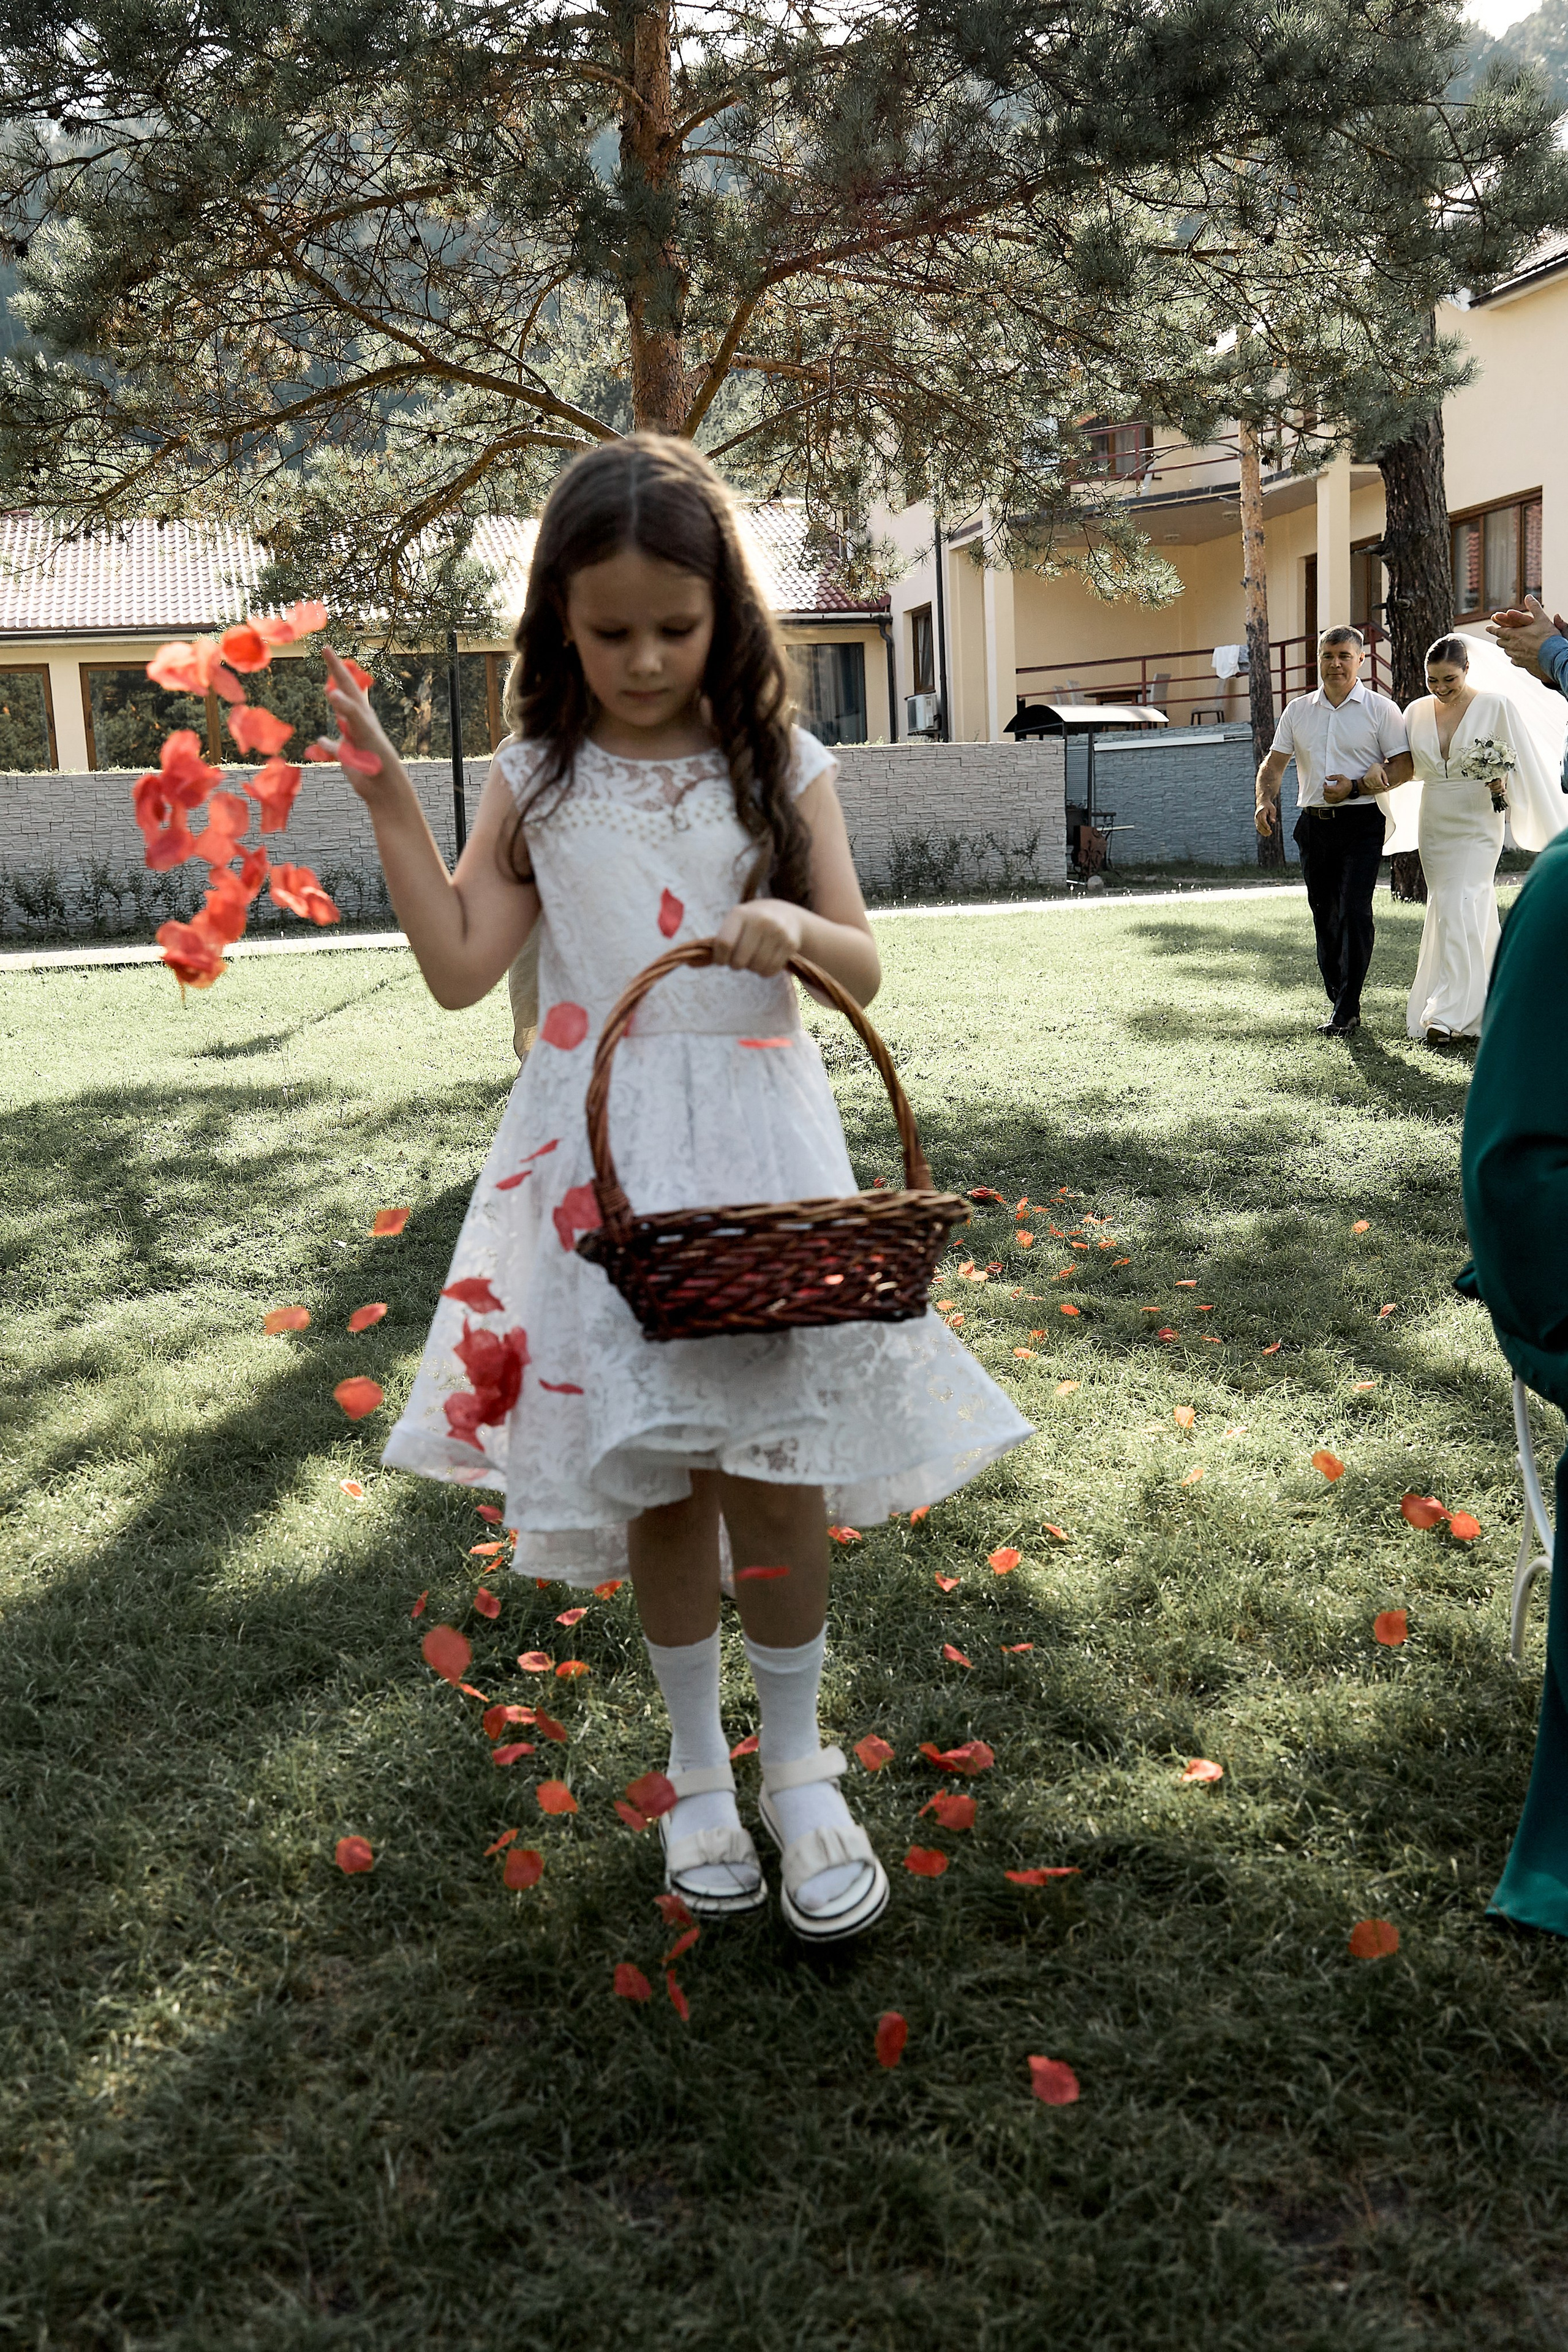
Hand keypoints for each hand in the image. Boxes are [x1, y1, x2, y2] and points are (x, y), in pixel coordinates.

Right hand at [322, 646, 400, 795]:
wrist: (383, 786)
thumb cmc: (377, 757)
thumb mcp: (363, 730)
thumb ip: (349, 711)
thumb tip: (331, 692)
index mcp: (362, 712)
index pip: (346, 683)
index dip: (335, 665)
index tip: (325, 646)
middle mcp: (357, 722)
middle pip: (343, 693)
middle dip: (334, 673)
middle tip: (326, 652)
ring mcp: (351, 737)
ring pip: (339, 717)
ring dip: (334, 705)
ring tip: (329, 692)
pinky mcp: (346, 755)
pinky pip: (332, 747)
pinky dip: (325, 744)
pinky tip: (320, 741)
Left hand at [711, 896, 805, 976]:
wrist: (785, 915)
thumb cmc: (751, 924)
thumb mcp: (735, 923)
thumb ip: (718, 943)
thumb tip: (692, 964)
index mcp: (740, 914)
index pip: (724, 944)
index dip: (720, 958)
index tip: (722, 960)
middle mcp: (760, 921)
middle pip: (739, 960)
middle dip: (736, 965)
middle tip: (739, 960)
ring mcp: (777, 932)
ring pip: (756, 968)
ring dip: (752, 968)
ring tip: (753, 958)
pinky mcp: (790, 943)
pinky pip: (771, 970)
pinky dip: (765, 971)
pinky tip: (765, 960)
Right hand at [1254, 797, 1277, 837]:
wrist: (1262, 803)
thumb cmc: (1269, 806)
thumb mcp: (1272, 809)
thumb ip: (1272, 815)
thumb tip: (1273, 822)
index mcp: (1261, 812)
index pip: (1263, 820)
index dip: (1265, 825)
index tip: (1269, 829)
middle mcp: (1257, 816)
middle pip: (1260, 824)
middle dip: (1265, 829)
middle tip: (1270, 833)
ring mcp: (1256, 819)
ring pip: (1258, 827)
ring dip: (1263, 831)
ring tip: (1269, 834)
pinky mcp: (1256, 821)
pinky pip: (1258, 827)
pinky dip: (1261, 831)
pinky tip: (1266, 834)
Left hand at [1322, 773, 1355, 803]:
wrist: (1352, 788)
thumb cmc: (1347, 783)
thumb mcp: (1340, 777)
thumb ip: (1333, 777)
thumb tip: (1327, 777)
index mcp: (1336, 789)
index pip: (1326, 788)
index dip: (1324, 785)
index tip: (1325, 783)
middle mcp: (1335, 795)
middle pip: (1325, 794)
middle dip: (1325, 790)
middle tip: (1326, 787)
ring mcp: (1336, 798)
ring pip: (1326, 799)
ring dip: (1325, 795)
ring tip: (1327, 791)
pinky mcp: (1337, 800)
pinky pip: (1329, 802)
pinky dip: (1327, 799)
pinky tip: (1328, 796)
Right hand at [1360, 762, 1389, 794]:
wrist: (1372, 766)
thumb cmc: (1379, 769)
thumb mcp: (1383, 772)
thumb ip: (1385, 778)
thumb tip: (1387, 785)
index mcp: (1376, 776)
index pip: (1380, 784)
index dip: (1384, 787)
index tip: (1386, 789)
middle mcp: (1371, 778)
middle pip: (1377, 786)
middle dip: (1380, 786)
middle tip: (1382, 785)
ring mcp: (1367, 779)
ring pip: (1373, 786)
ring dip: (1376, 786)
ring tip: (1377, 782)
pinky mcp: (1365, 780)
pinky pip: (1369, 786)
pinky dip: (1372, 786)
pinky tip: (1373, 782)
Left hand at [1488, 594, 1562, 680]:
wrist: (1553, 657)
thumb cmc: (1548, 637)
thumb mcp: (1542, 619)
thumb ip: (1534, 607)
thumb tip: (1528, 596)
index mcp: (1514, 634)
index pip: (1499, 631)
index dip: (1493, 629)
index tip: (1487, 627)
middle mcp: (1512, 646)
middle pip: (1501, 642)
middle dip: (1499, 637)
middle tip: (1498, 636)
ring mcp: (1516, 656)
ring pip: (1507, 651)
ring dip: (1506, 647)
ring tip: (1507, 645)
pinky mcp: (1522, 664)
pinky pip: (1514, 660)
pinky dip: (1514, 656)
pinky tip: (1517, 656)